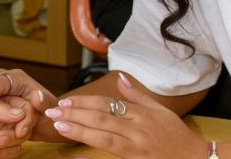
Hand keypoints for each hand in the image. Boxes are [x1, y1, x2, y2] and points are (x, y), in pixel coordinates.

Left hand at [0, 94, 39, 157]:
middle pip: (25, 124)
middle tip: (1, 137)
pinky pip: (8, 154)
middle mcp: (3, 116)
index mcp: (0, 99)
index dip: (26, 114)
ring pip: (18, 140)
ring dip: (7, 143)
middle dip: (17, 131)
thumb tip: (21, 113)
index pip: (24, 105)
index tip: (21, 122)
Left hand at [44, 72, 203, 157]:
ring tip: (59, 124)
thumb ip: (138, 96)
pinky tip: (80, 141)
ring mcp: (137, 145)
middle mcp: (138, 127)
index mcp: (142, 113)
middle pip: (101, 117)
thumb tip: (120, 79)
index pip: (108, 103)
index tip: (66, 101)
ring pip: (104, 134)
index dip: (85, 101)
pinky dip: (94, 145)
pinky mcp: (137, 158)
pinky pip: (112, 150)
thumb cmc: (177, 136)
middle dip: (75, 113)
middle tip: (52, 110)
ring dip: (79, 128)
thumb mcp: (161, 111)